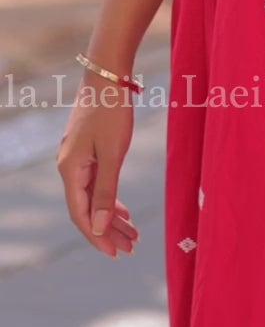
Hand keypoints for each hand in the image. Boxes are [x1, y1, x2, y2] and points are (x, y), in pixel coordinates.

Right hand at [56, 73, 140, 257]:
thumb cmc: (112, 111)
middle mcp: (69, 166)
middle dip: (108, 230)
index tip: (116, 254)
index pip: (81, 215)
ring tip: (133, 234)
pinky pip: (96, 182)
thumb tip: (97, 228)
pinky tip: (123, 209)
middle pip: (87, 208)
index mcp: (70, 170)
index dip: (97, 236)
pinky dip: (110, 197)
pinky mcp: (87, 148)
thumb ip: (105, 192)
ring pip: (93, 196)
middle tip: (131, 248)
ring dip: (111, 216)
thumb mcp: (112, 154)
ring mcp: (77, 157)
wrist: (107, 72)